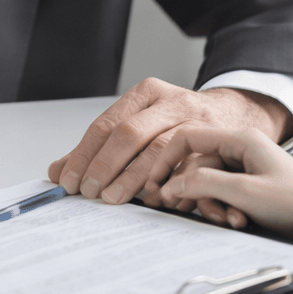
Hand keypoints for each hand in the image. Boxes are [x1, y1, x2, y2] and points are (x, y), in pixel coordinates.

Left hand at [47, 78, 292, 208]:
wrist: (235, 115)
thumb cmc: (178, 124)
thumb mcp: (140, 124)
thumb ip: (98, 148)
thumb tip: (56, 172)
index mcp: (146, 94)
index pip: (106, 124)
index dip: (85, 154)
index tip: (70, 181)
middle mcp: (171, 102)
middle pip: (130, 133)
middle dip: (106, 165)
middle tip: (90, 192)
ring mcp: (196, 120)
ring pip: (160, 148)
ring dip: (134, 177)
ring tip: (115, 199)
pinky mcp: (217, 143)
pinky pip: (189, 166)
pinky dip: (169, 185)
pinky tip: (154, 200)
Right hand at [149, 126, 292, 238]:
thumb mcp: (245, 192)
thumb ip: (204, 184)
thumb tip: (172, 185)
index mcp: (240, 138)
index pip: (189, 138)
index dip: (167, 160)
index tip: (156, 183)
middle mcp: (239, 148)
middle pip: (196, 166)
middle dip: (196, 193)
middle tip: (184, 211)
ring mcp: (242, 167)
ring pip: (207, 184)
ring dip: (213, 205)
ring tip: (230, 220)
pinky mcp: (245, 186)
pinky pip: (221, 194)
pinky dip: (223, 209)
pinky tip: (237, 221)